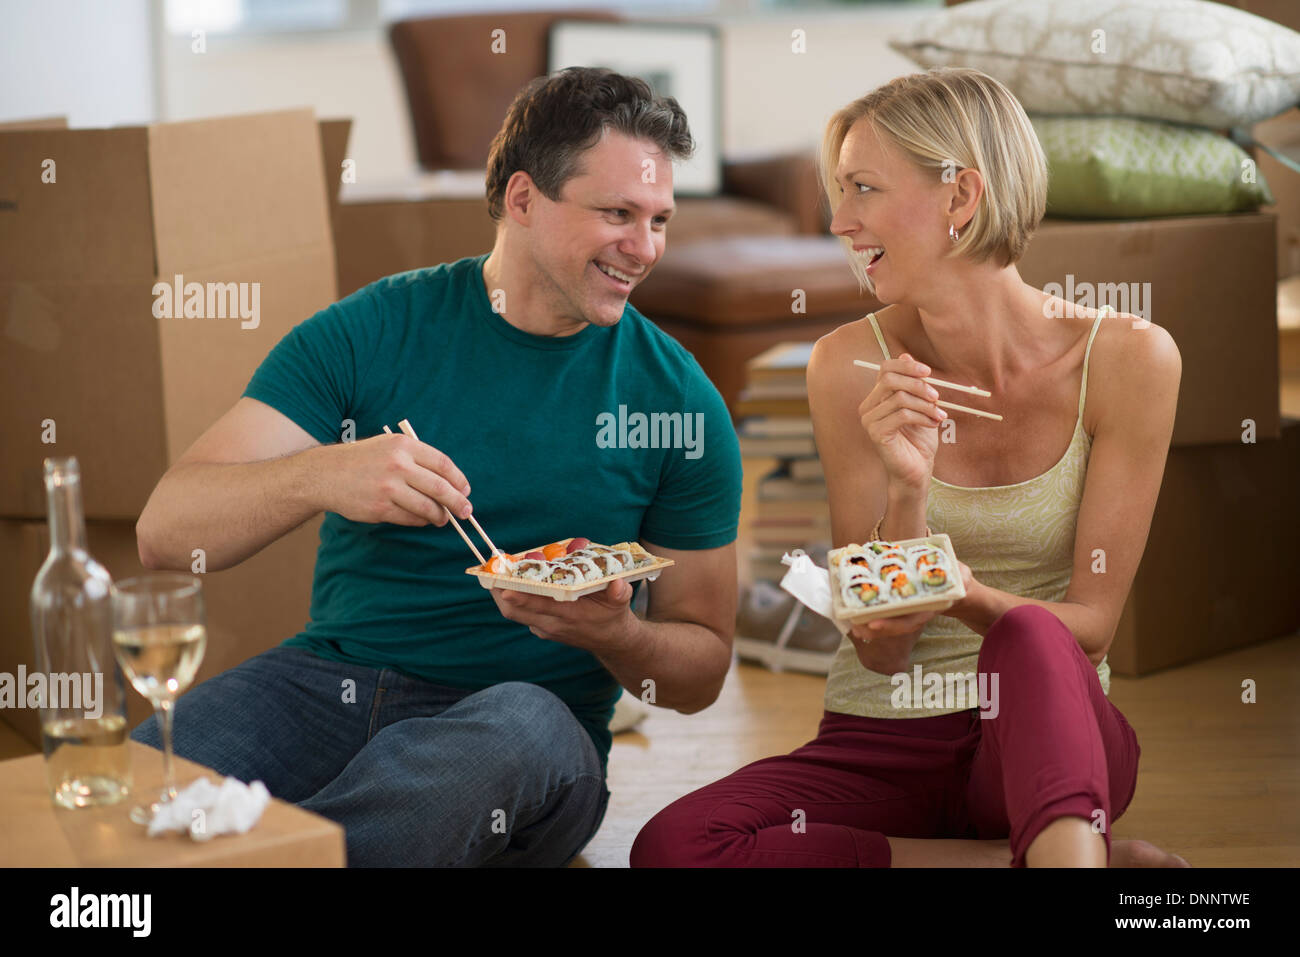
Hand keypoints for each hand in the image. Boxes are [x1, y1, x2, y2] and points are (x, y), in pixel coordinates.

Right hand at [320, 431, 471, 526]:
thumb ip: (417, 458)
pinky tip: (423, 519)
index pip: (443, 464)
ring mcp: (388, 488)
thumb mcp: (389, 446)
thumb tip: (449, 481)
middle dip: (458, 502)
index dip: (459, 480)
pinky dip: (421, 521)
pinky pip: (410, 518)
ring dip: (441, 516)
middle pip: (440, 487)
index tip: (466, 490)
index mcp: (404, 446)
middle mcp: (398, 465)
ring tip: (444, 519)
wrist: (325, 474)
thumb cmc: (363, 460)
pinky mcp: (379, 508)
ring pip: (427, 507)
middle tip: (466, 511)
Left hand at [490, 579, 636, 652]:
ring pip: (514, 614)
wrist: (611, 641)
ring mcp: (544, 628)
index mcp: (569, 616)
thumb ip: (619, 593)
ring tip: (495, 574)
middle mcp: (552, 624)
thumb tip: (618, 583)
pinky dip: (513, 599)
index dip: (521, 598)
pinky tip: (510, 583)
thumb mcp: (621, 603)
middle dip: (499, 593)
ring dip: (502, 595)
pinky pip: (521, 614)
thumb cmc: (613, 616)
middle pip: (515, 612)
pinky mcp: (541, 628)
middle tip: (490, 573)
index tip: (505, 587)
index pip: (540, 607)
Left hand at [847, 561, 976, 672]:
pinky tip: (854, 612)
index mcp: (930, 607)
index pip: (911, 620)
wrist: (956, 587)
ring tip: (850, 624)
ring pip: (888, 622)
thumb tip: (960, 574)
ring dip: (868, 624)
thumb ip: (960, 575)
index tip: (873, 625)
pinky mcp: (902, 606)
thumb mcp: (961, 574)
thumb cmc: (957, 578)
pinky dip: (870, 613)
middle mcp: (918, 612)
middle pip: (894, 626)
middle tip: (855, 627)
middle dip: (875, 629)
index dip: (892, 624)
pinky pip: (885, 612)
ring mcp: (910, 611)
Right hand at [859, 352, 945, 489]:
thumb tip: (906, 354)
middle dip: (918, 384)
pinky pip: (902, 415)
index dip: (906, 366)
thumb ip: (914, 383)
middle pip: (889, 379)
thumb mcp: (921, 406)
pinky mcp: (876, 433)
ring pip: (899, 398)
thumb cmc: (919, 440)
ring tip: (940, 415)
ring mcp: (869, 420)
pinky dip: (923, 417)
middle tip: (937, 396)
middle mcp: (868, 407)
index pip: (884, 369)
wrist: (917, 471)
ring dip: (926, 405)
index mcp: (876, 398)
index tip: (928, 372)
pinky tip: (934, 424)